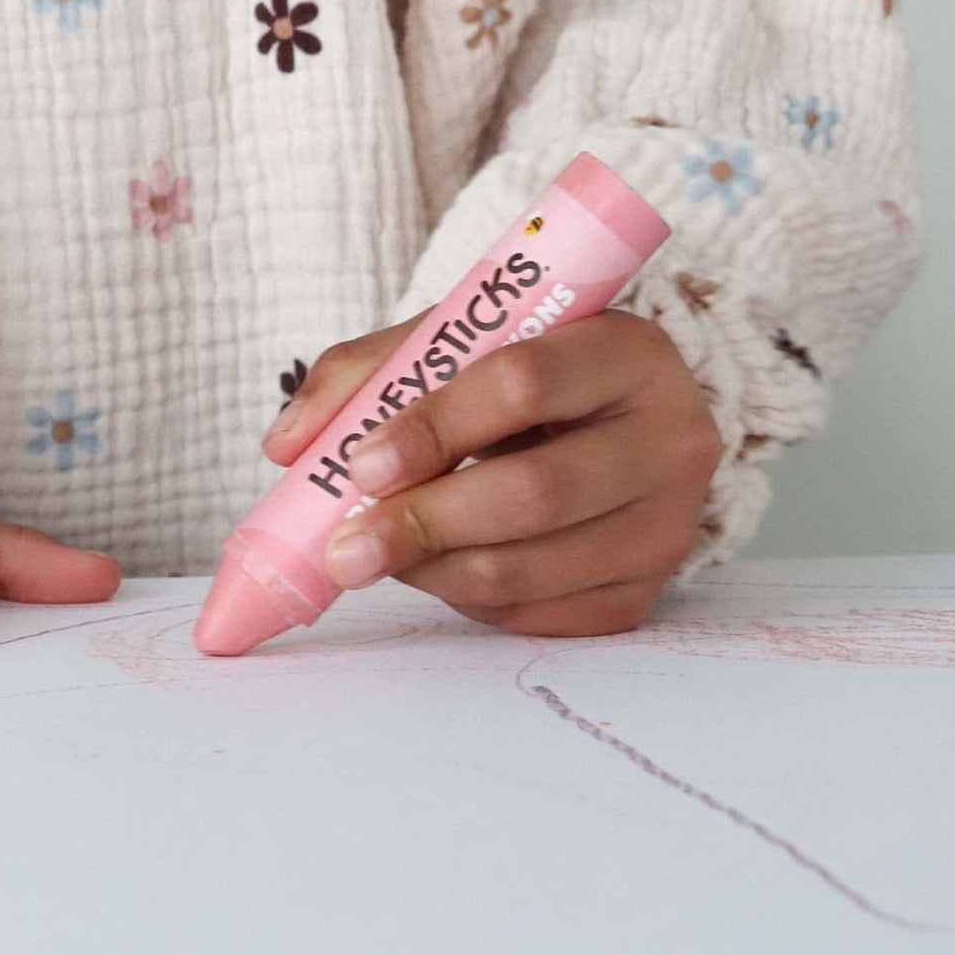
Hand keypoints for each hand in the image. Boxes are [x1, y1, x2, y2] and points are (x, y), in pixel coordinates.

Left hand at [260, 310, 721, 635]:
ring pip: (533, 565)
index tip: (361, 464)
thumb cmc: (525, 368)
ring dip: (433, 570)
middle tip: (344, 546)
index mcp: (626, 349)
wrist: (614, 416)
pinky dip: (468, 599)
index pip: (524, 383)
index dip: (435, 428)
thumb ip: (368, 374)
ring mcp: (667, 525)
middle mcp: (670, 438)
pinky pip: (541, 615)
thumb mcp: (459, 340)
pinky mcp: (648, 593)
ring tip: (370, 554)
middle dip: (423, 523)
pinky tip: (431, 568)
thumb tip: (284, 445)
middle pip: (535, 491)